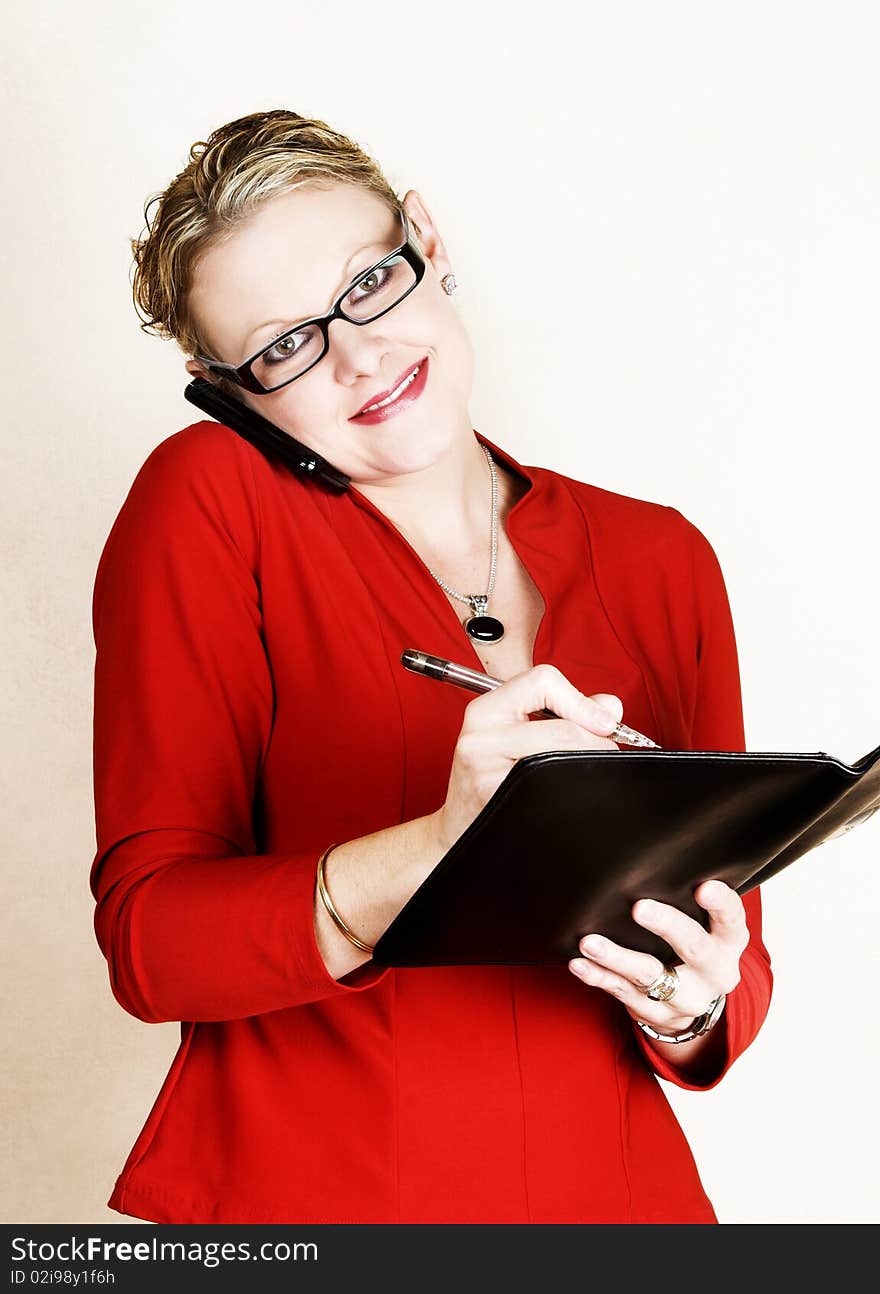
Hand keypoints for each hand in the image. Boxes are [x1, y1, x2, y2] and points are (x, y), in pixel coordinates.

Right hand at [431, 663, 622, 853]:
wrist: (457, 829)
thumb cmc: (493, 779)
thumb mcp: (516, 734)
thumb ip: (566, 711)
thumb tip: (610, 707)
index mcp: (485, 710)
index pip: (543, 680)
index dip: (582, 701)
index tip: (604, 723)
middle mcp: (478, 737)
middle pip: (564, 728)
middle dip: (596, 743)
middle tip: (603, 754)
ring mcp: (484, 772)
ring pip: (562, 758)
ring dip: (587, 767)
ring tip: (581, 773)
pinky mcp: (496, 802)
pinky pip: (553, 789)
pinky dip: (571, 791)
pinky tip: (563, 794)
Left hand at [567, 879, 748, 1032]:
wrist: (693, 1004)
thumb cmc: (693, 945)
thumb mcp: (705, 926)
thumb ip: (686, 899)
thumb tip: (650, 856)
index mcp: (728, 941)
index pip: (731, 919)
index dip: (720, 903)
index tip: (703, 887)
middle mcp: (714, 972)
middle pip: (694, 947)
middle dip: (667, 926)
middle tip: (639, 908)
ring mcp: (687, 997)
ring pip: (651, 975)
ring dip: (617, 957)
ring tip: (589, 941)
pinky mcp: (658, 1013)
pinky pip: (623, 993)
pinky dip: (599, 977)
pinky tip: (579, 963)